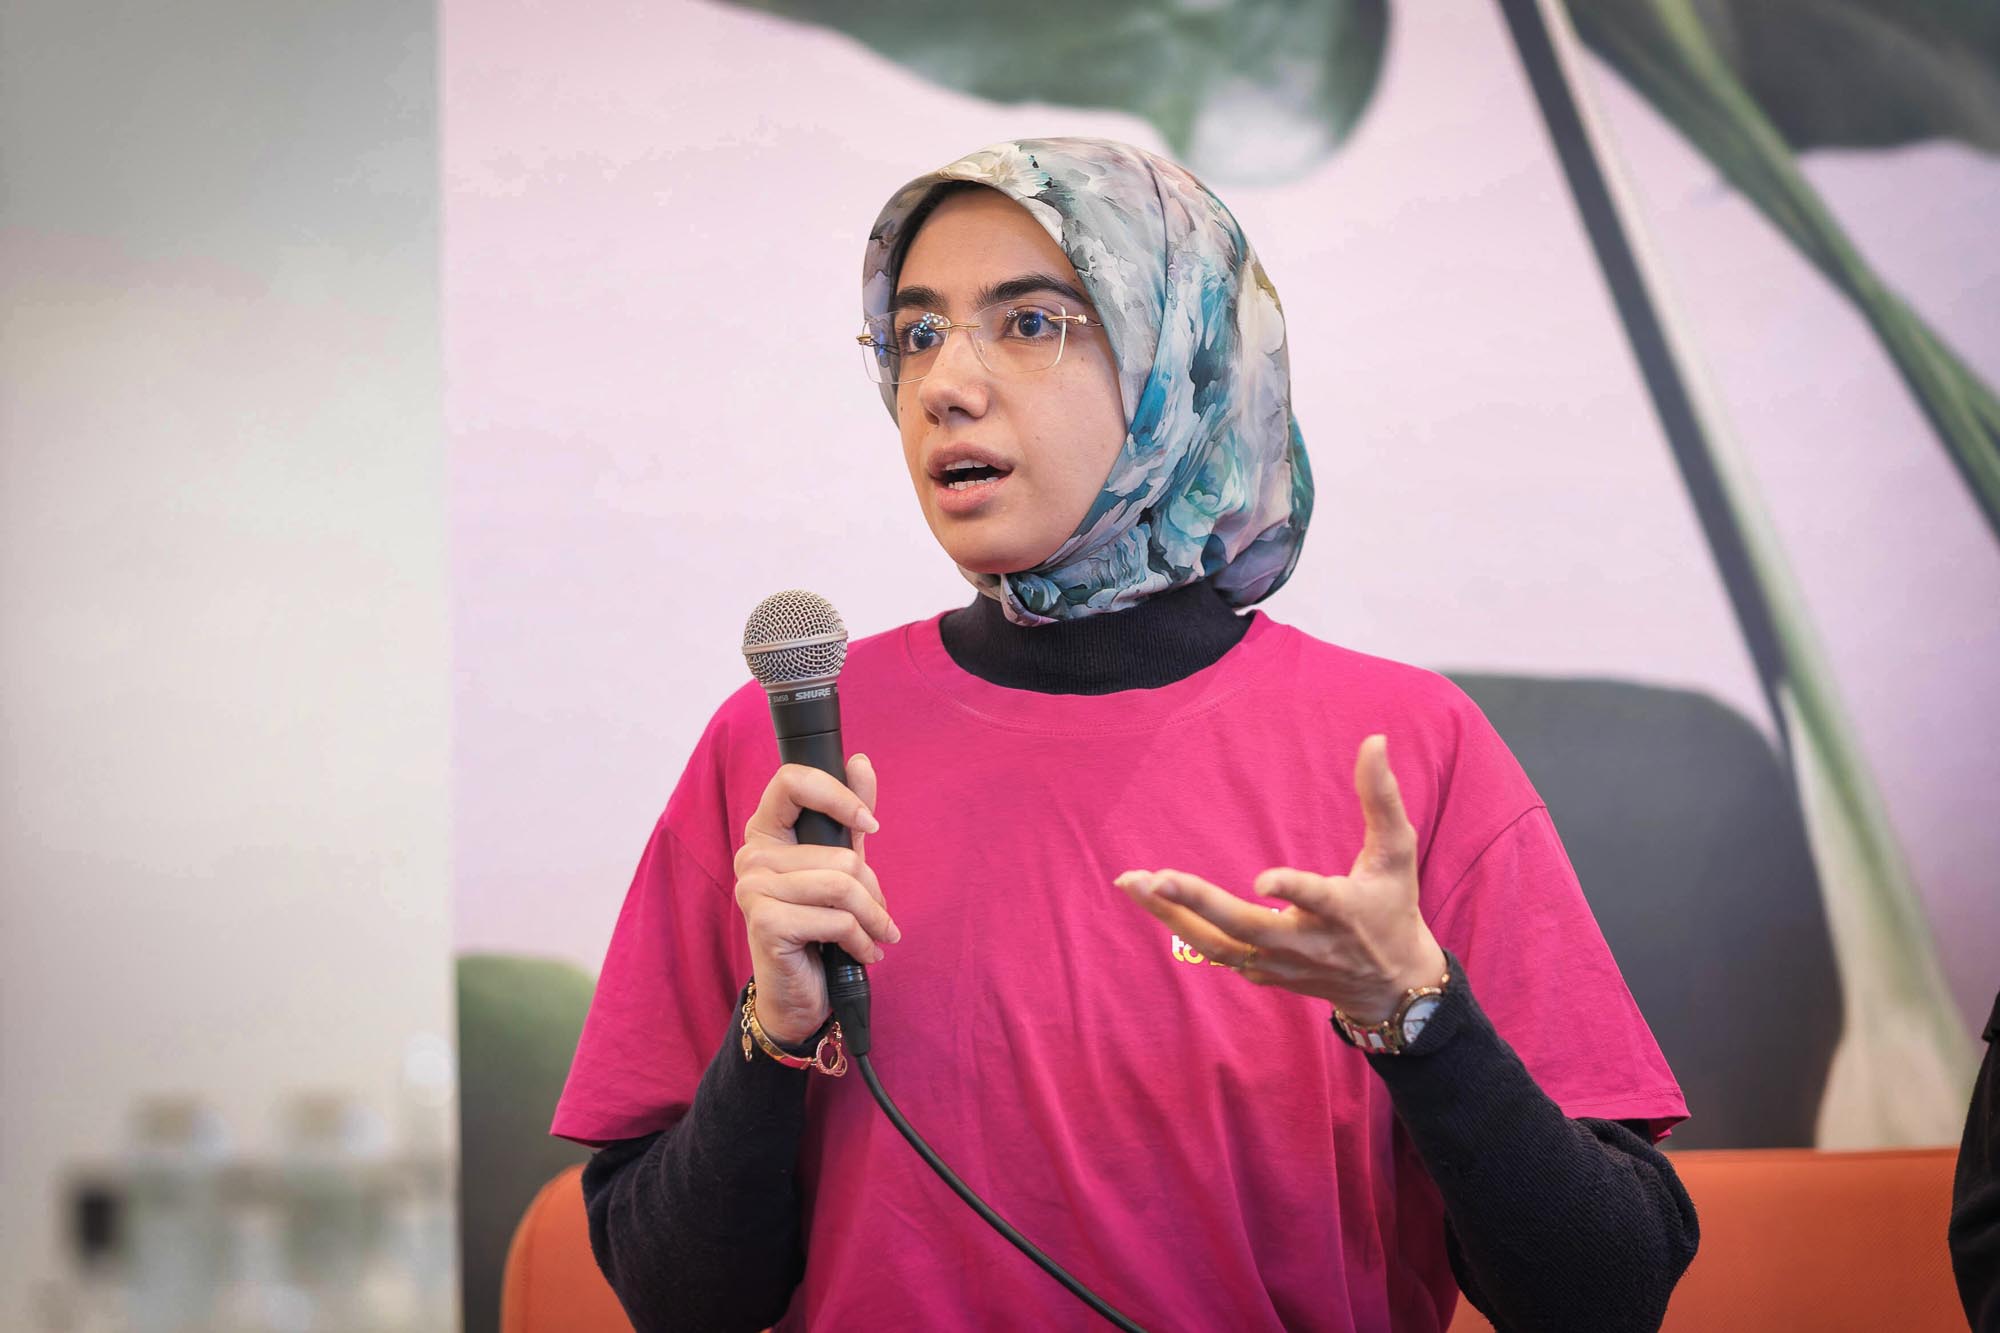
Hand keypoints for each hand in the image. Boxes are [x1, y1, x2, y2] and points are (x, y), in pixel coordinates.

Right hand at [733, 756, 897, 1046]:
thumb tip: (860, 761)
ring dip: (873, 917)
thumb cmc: (819, 927)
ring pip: (842, 885)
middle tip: (878, 915)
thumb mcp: (841, 865)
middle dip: (872, 890)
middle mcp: (751, 855)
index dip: (838, 795)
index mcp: (766, 831)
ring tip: (878, 935)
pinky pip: (835, 919)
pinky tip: (863, 954)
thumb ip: (849, 817)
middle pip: (840, 852)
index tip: (869, 824)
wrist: (798, 994)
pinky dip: (860, 941)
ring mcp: (752, 888)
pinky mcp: (763, 922)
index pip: (792, 781)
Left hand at [1114, 734, 1446, 1022]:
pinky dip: (1180, 927)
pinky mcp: (1261, 972)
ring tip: (1132, 884)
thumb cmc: (1392, 908)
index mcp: (1343, 912)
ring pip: (1219, 944)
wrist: (1390, 985)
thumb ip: (1383, 798)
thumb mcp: (1397, 854)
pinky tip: (1150, 900)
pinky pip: (1213, 951)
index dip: (1291, 891)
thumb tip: (1374, 740)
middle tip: (1157, 879)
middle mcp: (1307, 944)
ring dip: (1173, 916)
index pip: (1316, 901)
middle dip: (1201, 904)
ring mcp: (1279, 963)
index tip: (1262, 880)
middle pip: (1248, 927)